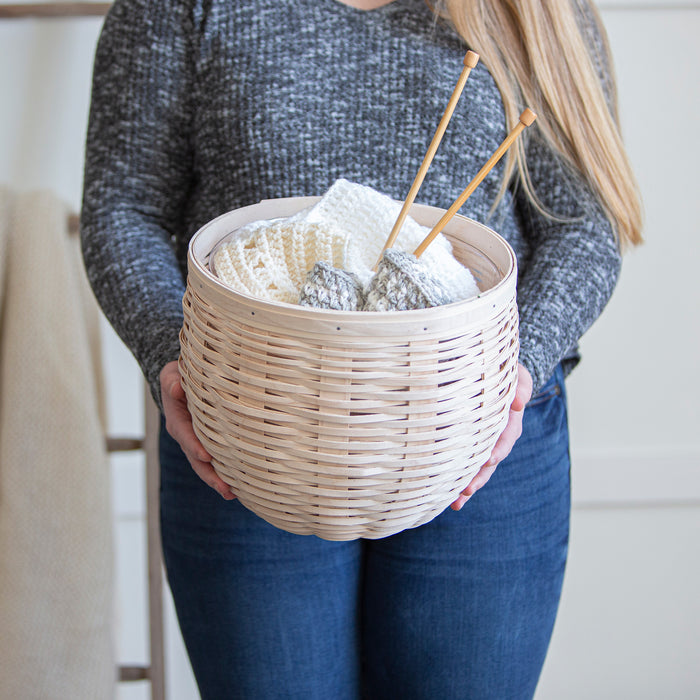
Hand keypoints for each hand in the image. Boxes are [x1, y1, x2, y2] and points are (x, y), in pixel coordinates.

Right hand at [160, 360, 236, 499]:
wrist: (183, 384)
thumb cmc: (179, 378)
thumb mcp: (171, 374)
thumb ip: (172, 382)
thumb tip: (177, 388)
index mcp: (177, 421)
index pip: (186, 435)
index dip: (195, 446)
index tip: (206, 456)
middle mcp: (186, 436)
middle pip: (197, 460)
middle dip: (210, 475)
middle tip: (225, 488)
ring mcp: (198, 443)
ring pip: (206, 466)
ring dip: (218, 480)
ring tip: (233, 494)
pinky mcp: (209, 444)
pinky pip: (216, 461)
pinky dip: (226, 473)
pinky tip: (240, 487)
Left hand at [450, 362, 532, 510]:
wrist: (492, 373)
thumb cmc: (504, 372)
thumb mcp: (517, 375)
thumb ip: (521, 386)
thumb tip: (519, 403)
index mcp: (508, 421)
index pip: (505, 438)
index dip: (497, 449)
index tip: (489, 459)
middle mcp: (496, 436)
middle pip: (489, 461)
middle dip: (479, 477)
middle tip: (467, 490)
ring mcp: (482, 442)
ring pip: (476, 467)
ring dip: (467, 485)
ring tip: (456, 502)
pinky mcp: (468, 444)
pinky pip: (462, 462)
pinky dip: (455, 479)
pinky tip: (445, 495)